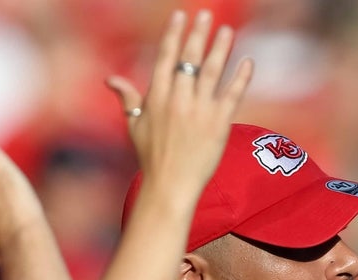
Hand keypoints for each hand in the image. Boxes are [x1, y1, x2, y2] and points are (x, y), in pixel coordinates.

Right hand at [106, 9, 251, 200]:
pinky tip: (248, 62)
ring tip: (227, 31)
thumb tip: (110, 79)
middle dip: (198, 34)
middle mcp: (178, 99)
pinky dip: (241, 78)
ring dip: (220, 48)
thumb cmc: (151, 156)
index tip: (180, 16)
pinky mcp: (219, 123)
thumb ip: (127, 97)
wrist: (170, 184)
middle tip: (206, 14)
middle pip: (190, 58)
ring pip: (212, 71)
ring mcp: (200, 110)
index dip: (174, 34)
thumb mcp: (134, 124)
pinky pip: (232, 95)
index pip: (166, 57)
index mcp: (157, 96)